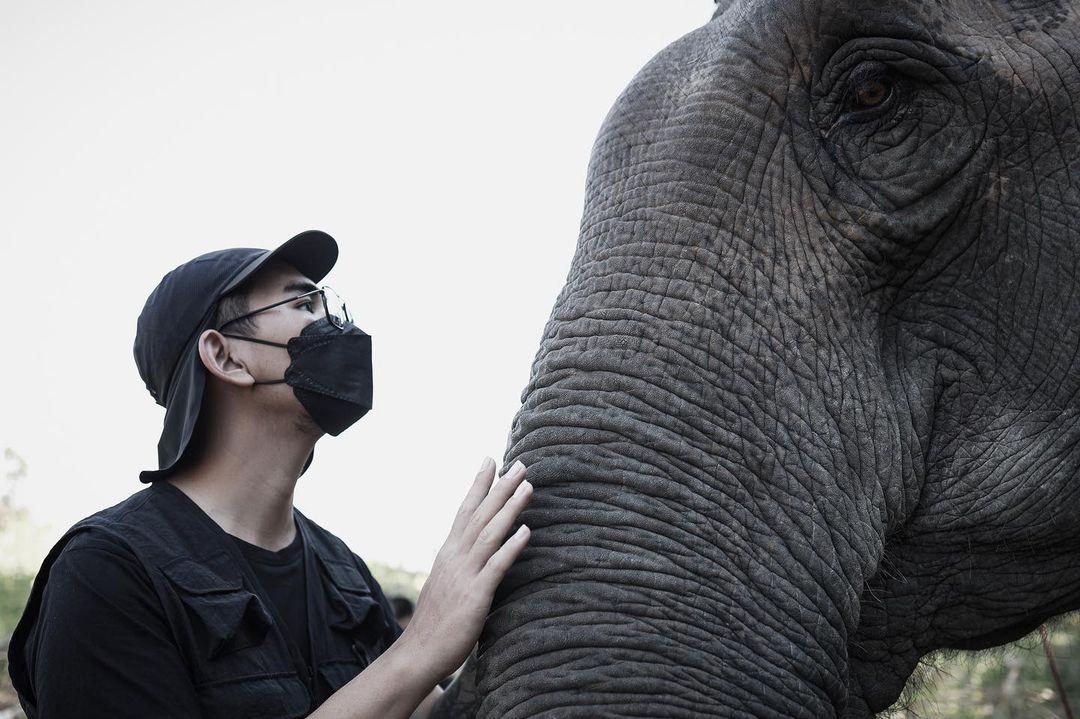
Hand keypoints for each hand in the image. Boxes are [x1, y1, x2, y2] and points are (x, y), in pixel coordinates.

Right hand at [400, 457, 531, 681]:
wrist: (417, 654)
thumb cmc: (434, 623)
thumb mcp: (445, 584)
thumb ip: (458, 565)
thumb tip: (469, 552)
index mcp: (448, 553)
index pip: (464, 510)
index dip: (478, 484)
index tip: (490, 460)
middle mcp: (455, 558)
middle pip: (479, 514)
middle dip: (500, 487)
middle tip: (519, 463)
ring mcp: (464, 575)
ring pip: (489, 532)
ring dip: (509, 507)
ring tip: (527, 486)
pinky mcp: (475, 595)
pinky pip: (496, 566)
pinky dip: (511, 546)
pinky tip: (526, 530)